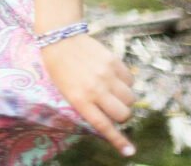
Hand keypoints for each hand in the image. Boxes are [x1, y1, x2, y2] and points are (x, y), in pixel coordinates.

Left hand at [40, 33, 136, 155]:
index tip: (130, 152)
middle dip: (122, 115)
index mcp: (80, 99)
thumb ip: (86, 105)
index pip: (103, 125)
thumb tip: (108, 120)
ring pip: (131, 98)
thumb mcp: (66, 92)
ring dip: (126, 99)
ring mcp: (106, 75)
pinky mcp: (113, 62)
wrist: (59, 38)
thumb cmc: (59, 68)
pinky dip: (126, 82)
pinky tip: (113, 76)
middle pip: (123, 114)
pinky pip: (130, 80)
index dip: (118, 141)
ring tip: (112, 90)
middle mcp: (95, 89)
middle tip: (113, 108)